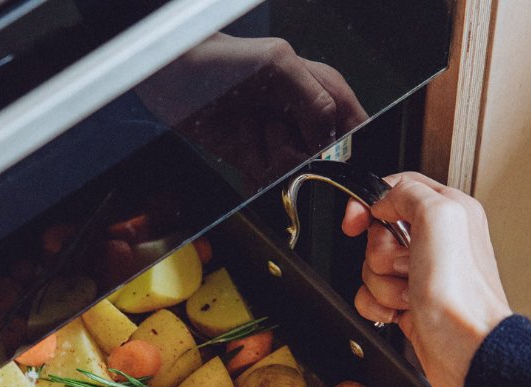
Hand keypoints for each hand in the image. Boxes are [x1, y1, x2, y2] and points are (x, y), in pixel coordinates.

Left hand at [139, 34, 366, 186]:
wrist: (176, 78)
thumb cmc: (225, 59)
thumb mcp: (277, 66)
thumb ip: (313, 97)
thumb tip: (331, 137)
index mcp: (321, 88)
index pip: (354, 126)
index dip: (349, 148)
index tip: (329, 158)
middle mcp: (302, 118)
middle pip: (325, 159)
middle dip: (303, 157)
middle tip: (277, 134)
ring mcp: (278, 140)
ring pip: (294, 174)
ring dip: (272, 162)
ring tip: (252, 132)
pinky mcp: (252, 159)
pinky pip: (267, 183)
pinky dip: (256, 179)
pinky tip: (245, 157)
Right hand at [342, 172, 512, 386]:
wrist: (462, 346)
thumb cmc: (460, 291)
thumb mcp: (438, 217)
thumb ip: (407, 193)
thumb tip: (381, 200)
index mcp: (446, 211)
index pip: (394, 190)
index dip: (369, 204)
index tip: (356, 221)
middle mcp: (433, 240)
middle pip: (376, 234)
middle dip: (380, 255)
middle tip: (405, 265)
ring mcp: (418, 273)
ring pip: (369, 268)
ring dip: (381, 285)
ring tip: (409, 293)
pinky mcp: (406, 301)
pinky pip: (368, 296)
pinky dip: (376, 305)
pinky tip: (399, 310)